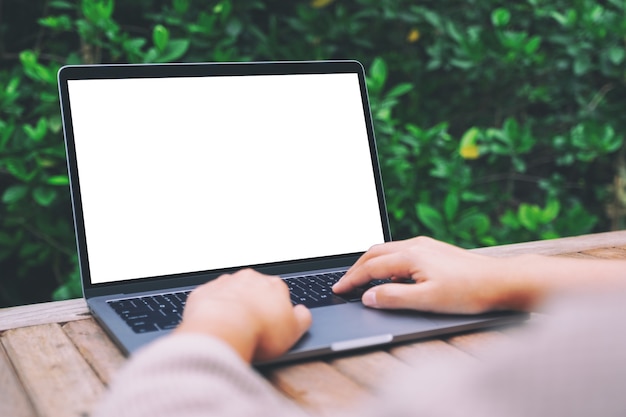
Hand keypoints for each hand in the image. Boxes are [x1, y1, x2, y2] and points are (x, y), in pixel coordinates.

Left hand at [176, 269, 311, 362]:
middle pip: (254, 291)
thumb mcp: (294, 331)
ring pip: (231, 294)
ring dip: (232, 307)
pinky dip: (211, 311)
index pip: (278, 294)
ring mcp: (225, 284)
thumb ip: (303, 318)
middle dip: (253, 306)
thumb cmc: (258, 332)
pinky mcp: (204, 293)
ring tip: (232, 330)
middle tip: (252, 329)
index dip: (276, 312)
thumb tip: (303, 313)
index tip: (271, 327)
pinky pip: (209, 301)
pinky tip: (215, 327)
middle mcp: (249, 279)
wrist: (222, 331)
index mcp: (273, 285)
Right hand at [333, 236, 519, 313]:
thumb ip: (394, 298)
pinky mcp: (433, 249)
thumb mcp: (428, 301)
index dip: (351, 280)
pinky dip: (385, 261)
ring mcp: (425, 245)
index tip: (338, 290)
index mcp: (410, 256)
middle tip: (344, 283)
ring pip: (387, 249)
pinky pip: (400, 251)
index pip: (371, 268)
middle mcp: (415, 245)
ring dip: (370, 263)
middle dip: (355, 268)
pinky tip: (391, 275)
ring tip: (361, 279)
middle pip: (374, 253)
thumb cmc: (469, 292)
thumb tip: (368, 296)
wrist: (502, 281)